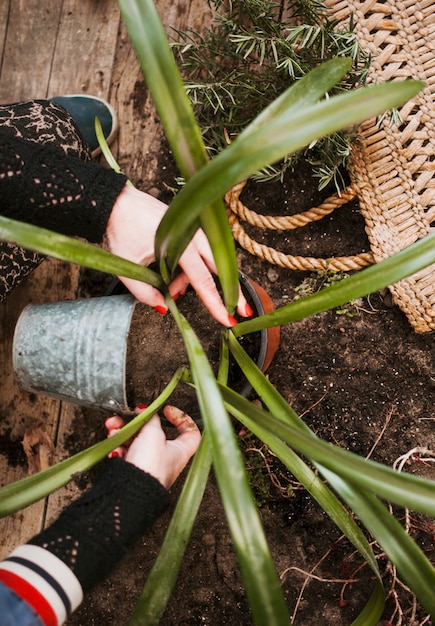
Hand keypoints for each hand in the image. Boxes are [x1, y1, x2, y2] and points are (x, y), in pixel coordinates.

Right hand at [104, 405, 200, 488]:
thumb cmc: (149, 468)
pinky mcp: (134, 471)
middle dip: (137, 423)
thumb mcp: (153, 433)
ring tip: (113, 429)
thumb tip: (148, 411)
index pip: (190, 430)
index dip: (181, 417)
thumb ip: (151, 419)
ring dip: (123, 432)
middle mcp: (166, 458)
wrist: (130, 492)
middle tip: (127, 417)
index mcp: (180, 450)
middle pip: (154, 432)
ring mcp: (149, 464)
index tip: (166, 410)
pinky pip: (127, 453)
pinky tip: (114, 446)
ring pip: (137, 441)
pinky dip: (119, 446)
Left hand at [106, 185, 251, 326]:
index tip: (228, 318)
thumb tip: (162, 306)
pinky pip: (200, 253)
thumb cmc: (121, 228)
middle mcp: (193, 236)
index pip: (203, 281)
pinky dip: (192, 269)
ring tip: (172, 291)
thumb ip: (145, 292)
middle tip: (237, 310)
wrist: (117, 201)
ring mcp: (193, 231)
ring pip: (208, 262)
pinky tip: (175, 278)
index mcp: (181, 245)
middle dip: (228, 291)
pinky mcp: (188, 229)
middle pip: (219, 269)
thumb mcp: (128, 266)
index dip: (216, 303)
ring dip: (197, 281)